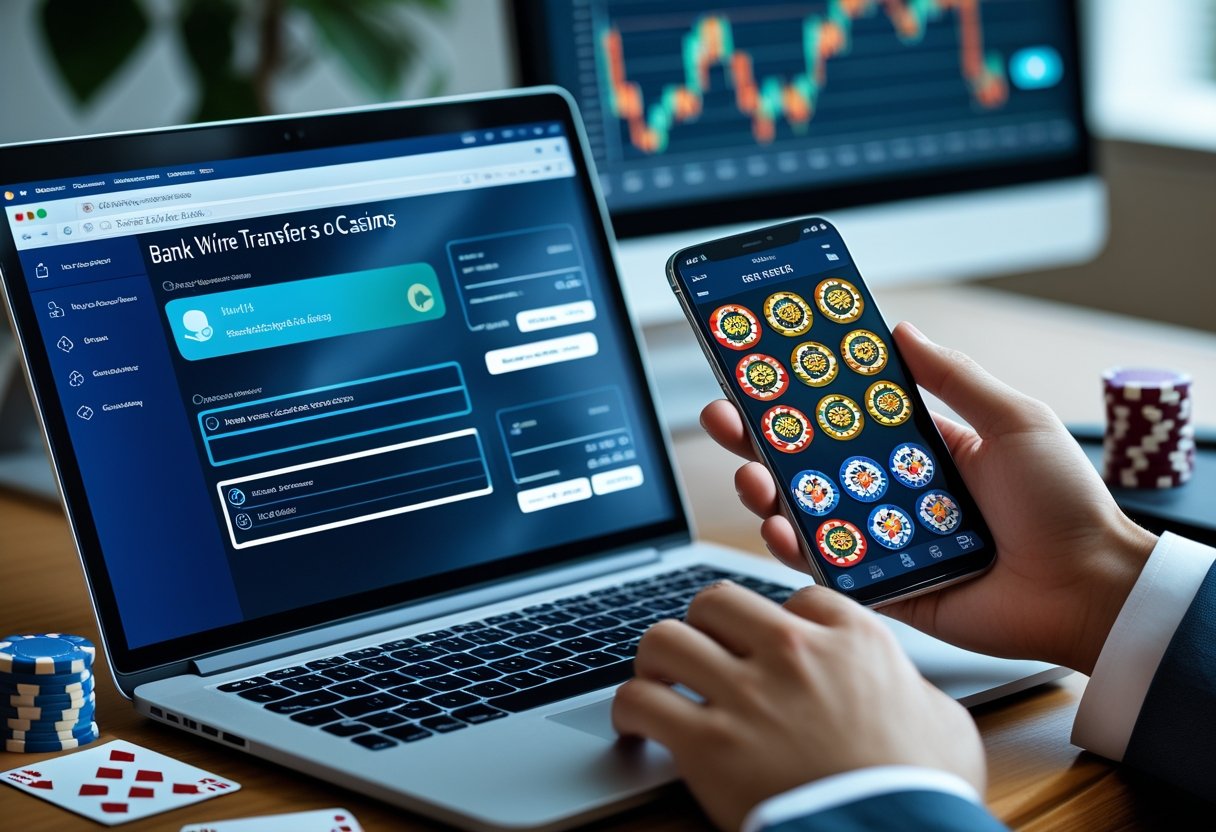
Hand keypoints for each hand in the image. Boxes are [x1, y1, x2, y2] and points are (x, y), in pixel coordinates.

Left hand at [613, 581, 985, 830]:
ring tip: (657, 681)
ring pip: (666, 639)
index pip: (796, 598)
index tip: (767, 646)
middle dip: (703, 626)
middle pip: (716, 601)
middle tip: (700, 653)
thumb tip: (903, 688)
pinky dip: (630, 710)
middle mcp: (794, 652)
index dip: (776, 623)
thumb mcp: (944, 722)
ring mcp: (746, 694)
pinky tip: (636, 725)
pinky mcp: (707, 743)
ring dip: (656, 661)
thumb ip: (912, 687)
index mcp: (852, 638)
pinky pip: (641, 700)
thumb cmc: (924, 790)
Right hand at [702, 322, 1157, 673]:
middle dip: (758, 439)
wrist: (1090, 591)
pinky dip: (795, 549)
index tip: (761, 370)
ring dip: (767, 491)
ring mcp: (881, 540)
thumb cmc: (1064, 504)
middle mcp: (889, 493)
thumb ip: (952, 377)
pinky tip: (777, 527)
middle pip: (808, 462)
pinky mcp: (881, 587)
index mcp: (917, 450)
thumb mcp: (1012, 421)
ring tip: (751, 474)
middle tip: (724, 416)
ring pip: (806, 512)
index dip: (799, 396)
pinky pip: (826, 566)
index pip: (842, 417)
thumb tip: (900, 330)